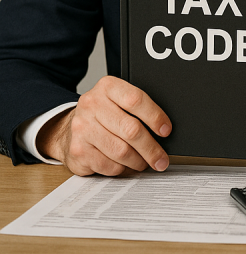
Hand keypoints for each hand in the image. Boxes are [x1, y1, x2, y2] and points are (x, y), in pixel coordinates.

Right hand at [37, 75, 171, 176]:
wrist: (69, 128)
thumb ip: (138, 108)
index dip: (155, 117)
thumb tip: (165, 129)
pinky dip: (122, 169)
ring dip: (138, 161)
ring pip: (121, 151)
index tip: (166, 130)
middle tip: (161, 159)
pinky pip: (108, 165)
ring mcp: (82, 128)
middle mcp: (92, 105)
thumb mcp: (118, 101)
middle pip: (131, 129)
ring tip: (145, 163)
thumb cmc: (103, 115)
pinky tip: (126, 166)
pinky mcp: (78, 150)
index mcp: (107, 87)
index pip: (136, 100)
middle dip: (151, 148)